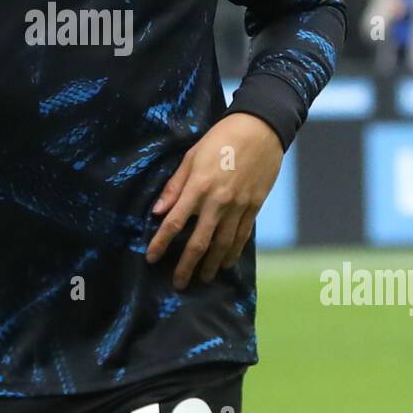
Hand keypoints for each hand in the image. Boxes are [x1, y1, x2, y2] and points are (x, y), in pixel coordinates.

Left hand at [145, 113, 283, 288]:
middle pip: (199, 242)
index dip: (160, 243)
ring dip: (211, 265)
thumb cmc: (221, 139)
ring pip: (222, 245)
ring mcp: (239, 206)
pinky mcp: (254, 206)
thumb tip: (157, 212)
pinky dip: (233, 253)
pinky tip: (225, 263)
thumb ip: (174, 186)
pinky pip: (242, 236)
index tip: (151, 257)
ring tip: (203, 278)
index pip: (174, 223)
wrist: (261, 129)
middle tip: (178, 283)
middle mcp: (218, 201)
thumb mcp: (191, 156)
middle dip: (186, 266)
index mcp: (198, 187)